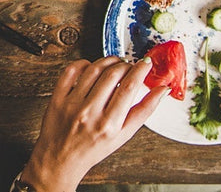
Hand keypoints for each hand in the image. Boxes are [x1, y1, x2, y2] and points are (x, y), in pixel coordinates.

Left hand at [20, 57, 164, 191]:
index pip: (129, 87)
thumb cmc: (94, 147)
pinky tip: (92, 67)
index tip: (145, 63)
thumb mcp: (124, 135)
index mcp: (109, 124)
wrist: (62, 158)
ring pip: (93, 69)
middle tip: (129, 66)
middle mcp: (90, 113)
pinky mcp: (58, 97)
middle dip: (125, 65)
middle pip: (112, 75)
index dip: (140, 70)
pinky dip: (84, 63)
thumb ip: (144, 111)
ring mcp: (72, 104)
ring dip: (108, 61)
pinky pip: (71, 70)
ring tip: (114, 65)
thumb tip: (163, 90)